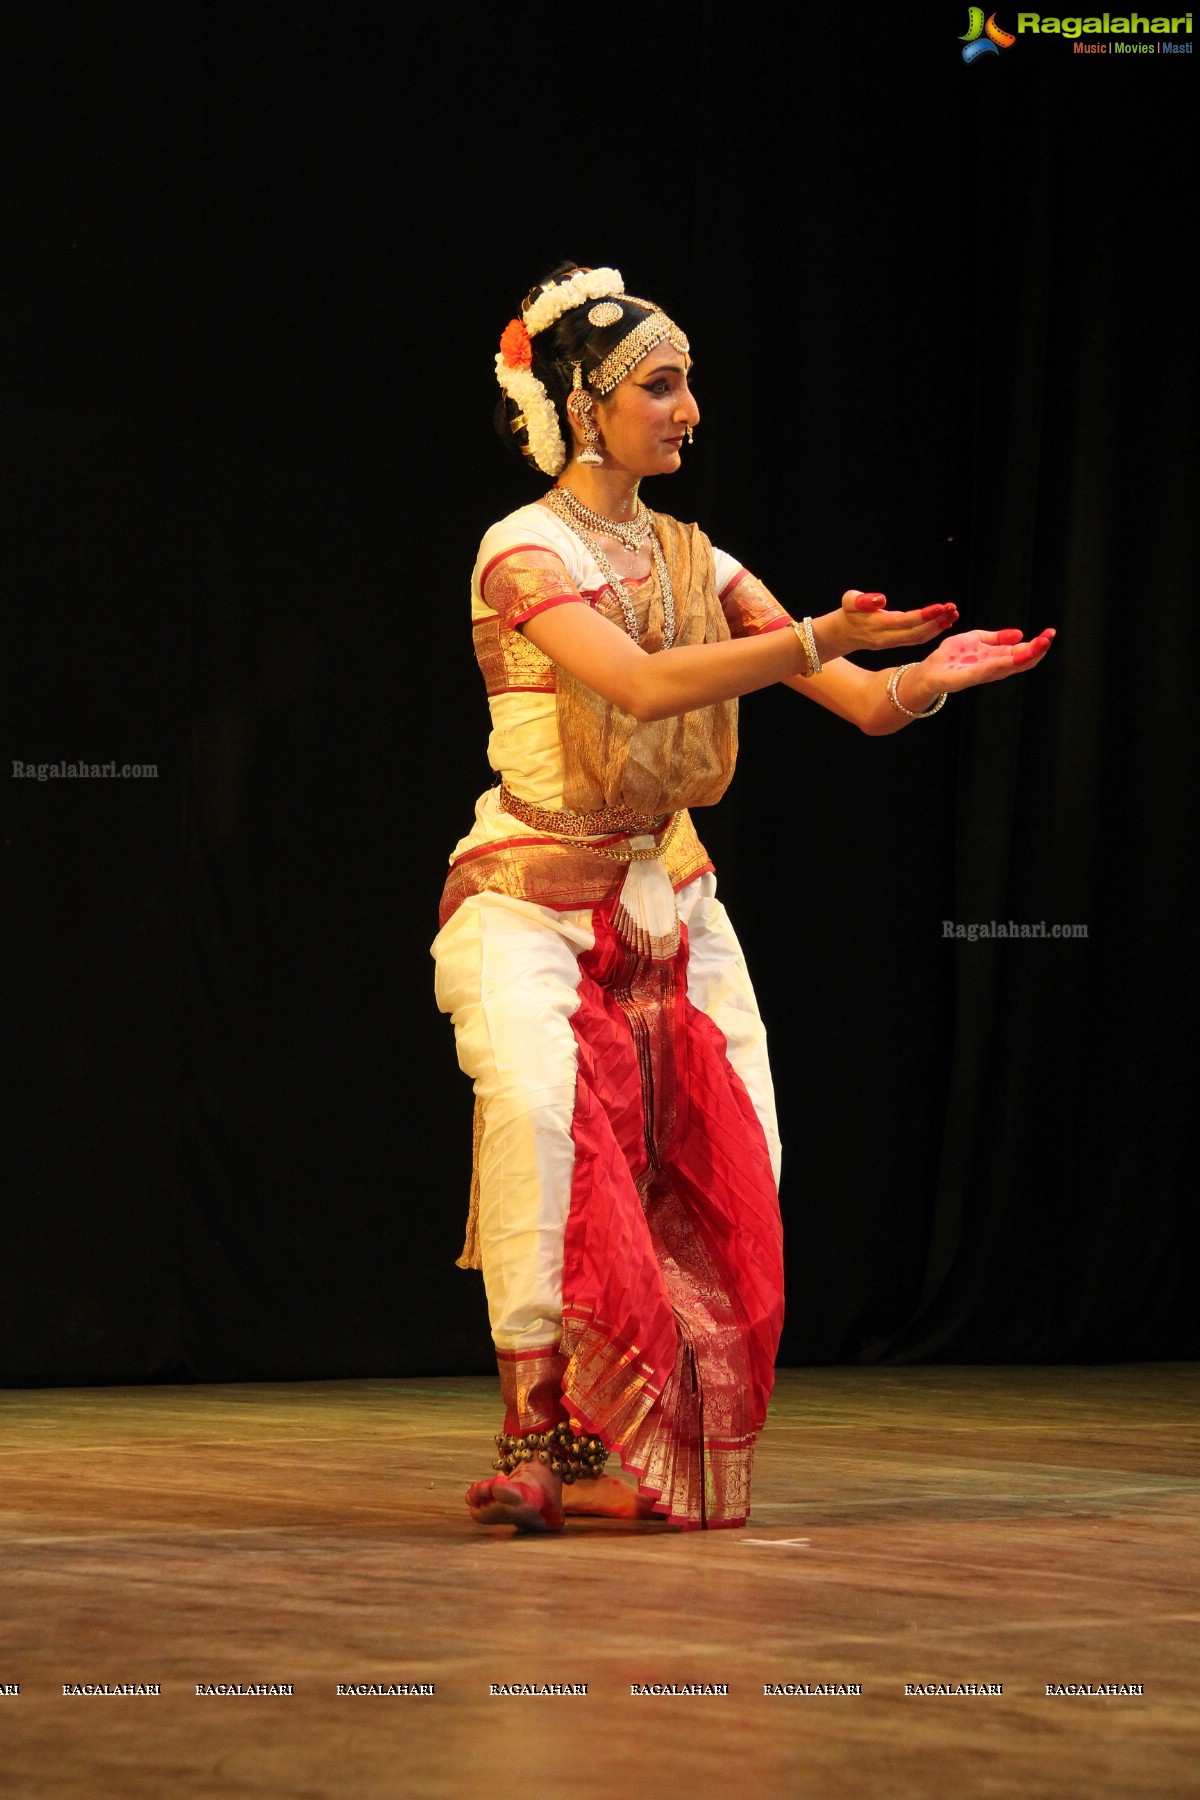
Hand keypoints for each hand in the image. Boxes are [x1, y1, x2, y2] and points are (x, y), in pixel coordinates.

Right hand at [839, 589, 958, 653]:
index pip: (903, 622)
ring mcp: (892, 643)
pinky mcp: (897, 643)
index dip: (922, 616)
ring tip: (953, 615)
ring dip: (937, 628)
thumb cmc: (848, 613)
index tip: (939, 607)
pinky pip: (917, 640)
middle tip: (952, 610)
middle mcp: (886, 638)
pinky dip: (932, 631)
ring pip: (918, 639)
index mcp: (876, 626)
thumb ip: (861, 600)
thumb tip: (880, 599)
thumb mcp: (848, 601)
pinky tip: (944, 622)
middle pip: (915, 633)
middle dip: (936, 622)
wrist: (842, 634)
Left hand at [918, 626, 1055, 695]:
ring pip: (1009, 666)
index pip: (1021, 652)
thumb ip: (996, 638)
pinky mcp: (968, 677)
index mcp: (996, 658)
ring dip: (1027, 656)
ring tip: (1041, 645)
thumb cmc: (950, 657)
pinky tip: (1015, 656)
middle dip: (1037, 650)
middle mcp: (992, 668)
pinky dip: (1004, 664)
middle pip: (1021, 661)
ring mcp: (982, 674)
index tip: (1050, 632)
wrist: (928, 671)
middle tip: (1050, 637)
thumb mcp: (975, 640)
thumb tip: (1020, 634)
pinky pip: (988, 670)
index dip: (1036, 643)